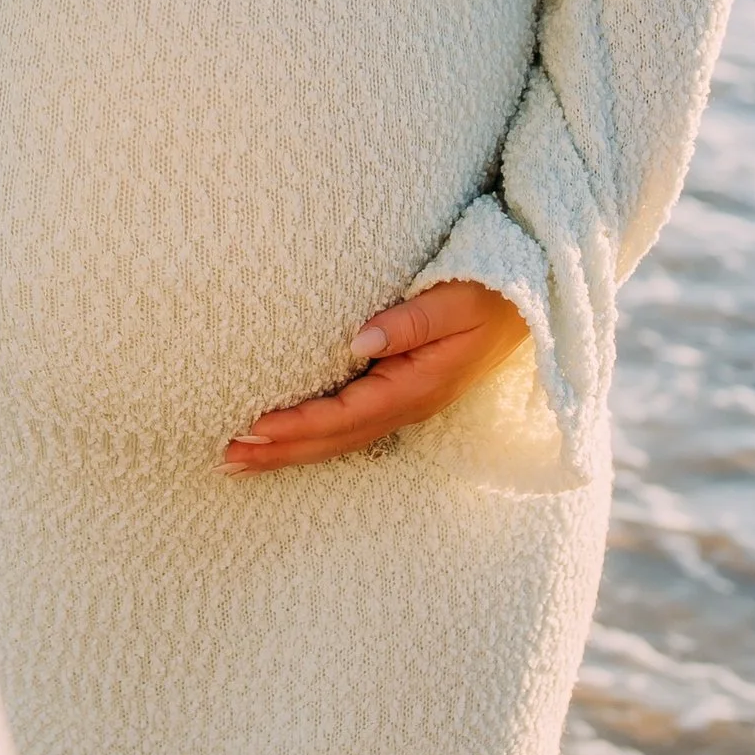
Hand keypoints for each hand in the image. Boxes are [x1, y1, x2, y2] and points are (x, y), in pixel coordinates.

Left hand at [221, 282, 529, 473]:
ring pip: (338, 439)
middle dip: (279, 451)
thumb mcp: (457, 300)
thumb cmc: (492, 294)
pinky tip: (281, 440)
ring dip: (288, 451)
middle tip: (224, 459)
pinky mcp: (402, 395)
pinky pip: (349, 426)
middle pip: (334, 439)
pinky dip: (311, 436)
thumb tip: (357, 338)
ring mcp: (406, 405)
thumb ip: (410, 320)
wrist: (530, 305)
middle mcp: (408, 405)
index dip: (299, 424)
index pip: (346, 414)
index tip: (253, 426)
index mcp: (418, 387)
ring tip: (237, 460)